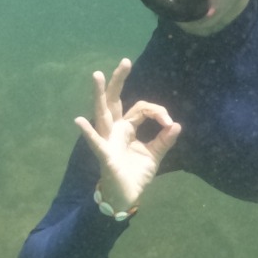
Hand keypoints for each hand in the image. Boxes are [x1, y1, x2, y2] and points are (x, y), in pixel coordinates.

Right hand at [73, 58, 181, 212]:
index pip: (141, 109)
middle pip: (115, 100)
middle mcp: (114, 130)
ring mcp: (107, 140)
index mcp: (127, 128)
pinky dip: (88, 132)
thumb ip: (164, 140)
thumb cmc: (136, 174)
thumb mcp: (154, 155)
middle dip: (119, 80)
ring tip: (97, 75)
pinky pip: (96, 142)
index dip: (158, 112)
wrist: (127, 197)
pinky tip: (79, 121)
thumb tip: (177, 125)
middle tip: (125, 61)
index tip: (169, 123)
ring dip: (99, 94)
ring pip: (102, 113)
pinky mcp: (105, 154)